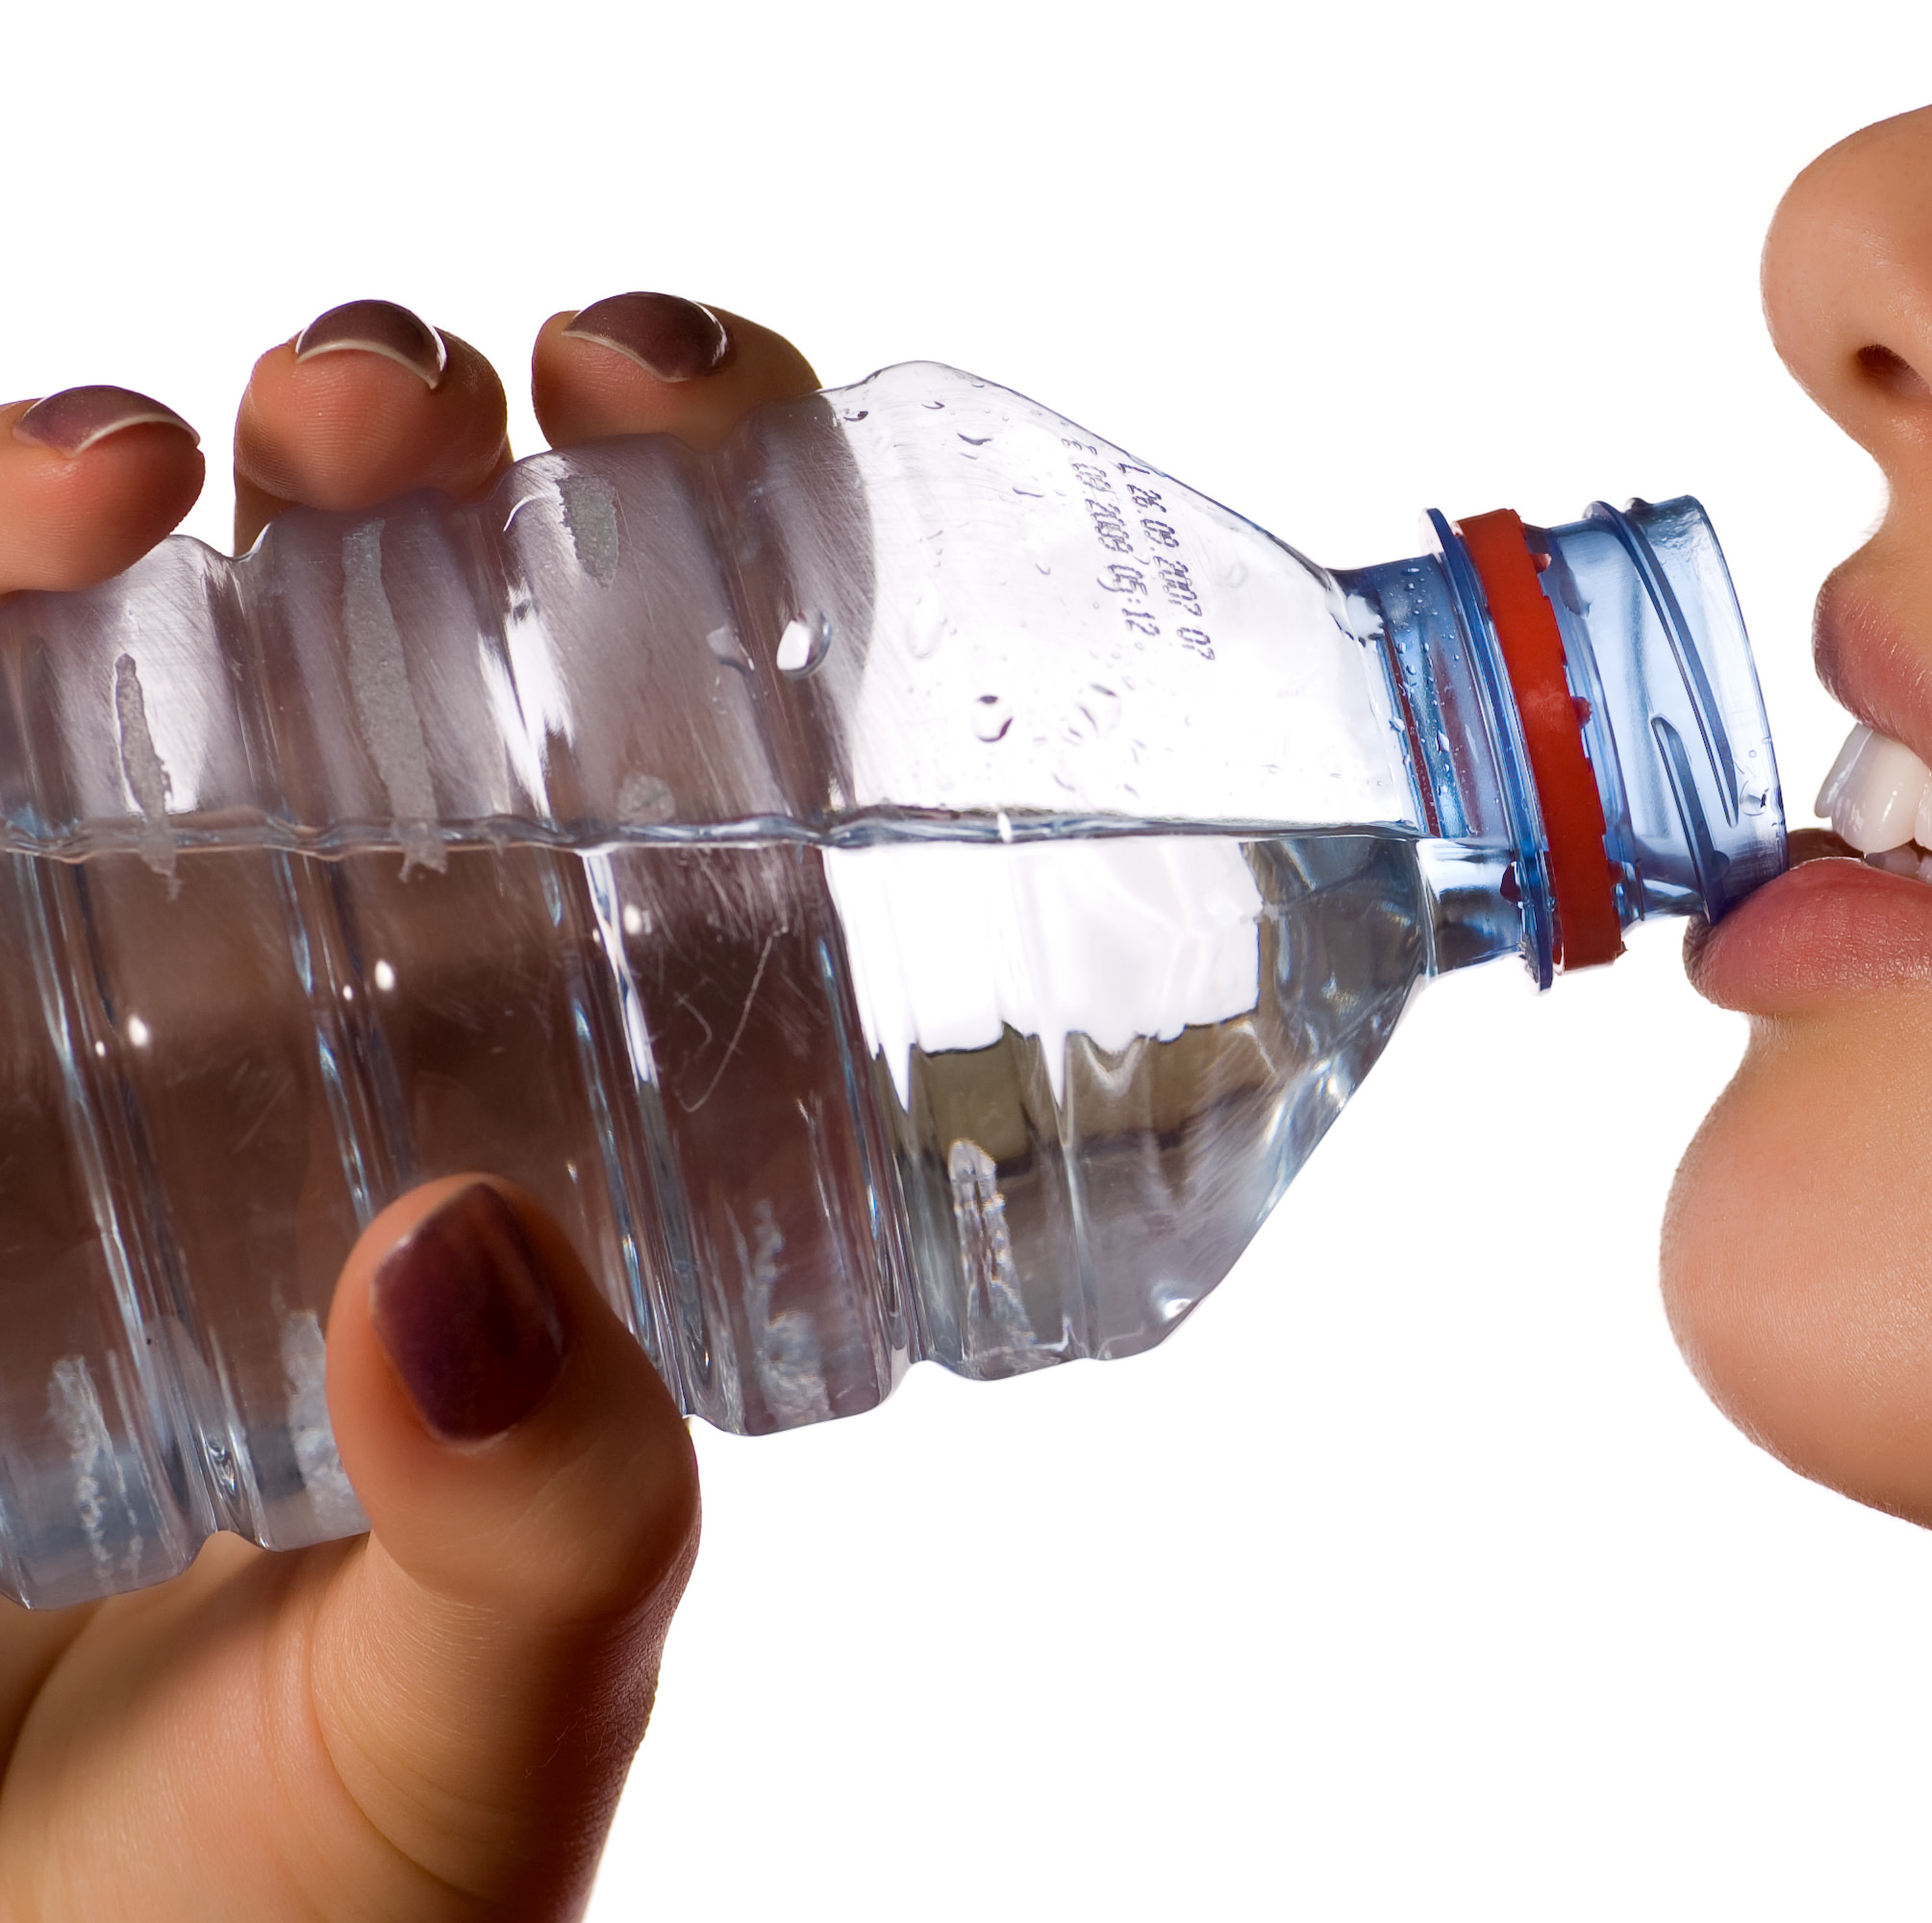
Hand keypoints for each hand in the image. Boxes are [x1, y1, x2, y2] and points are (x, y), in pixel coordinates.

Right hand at [0, 294, 819, 1917]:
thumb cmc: (308, 1899)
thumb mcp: (486, 1724)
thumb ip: (548, 1536)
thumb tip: (467, 1270)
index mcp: (594, 1131)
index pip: (694, 781)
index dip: (703, 557)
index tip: (664, 415)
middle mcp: (373, 1039)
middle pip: (423, 675)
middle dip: (411, 490)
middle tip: (391, 428)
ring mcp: (127, 1032)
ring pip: (148, 691)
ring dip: (132, 513)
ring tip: (128, 473)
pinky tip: (2, 565)